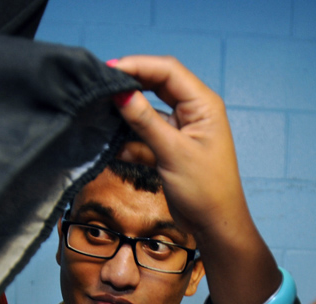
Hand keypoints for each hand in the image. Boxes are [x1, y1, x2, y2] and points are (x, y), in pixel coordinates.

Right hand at [107, 55, 257, 246]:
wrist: (215, 226)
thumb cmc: (206, 190)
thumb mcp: (173, 152)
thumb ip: (145, 121)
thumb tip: (120, 94)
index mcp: (203, 105)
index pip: (168, 72)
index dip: (138, 66)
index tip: (109, 70)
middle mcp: (193, 112)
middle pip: (157, 85)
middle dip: (130, 85)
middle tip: (101, 86)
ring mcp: (181, 130)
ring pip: (148, 111)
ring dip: (127, 114)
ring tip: (101, 113)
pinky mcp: (170, 148)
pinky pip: (145, 135)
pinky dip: (129, 139)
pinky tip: (111, 146)